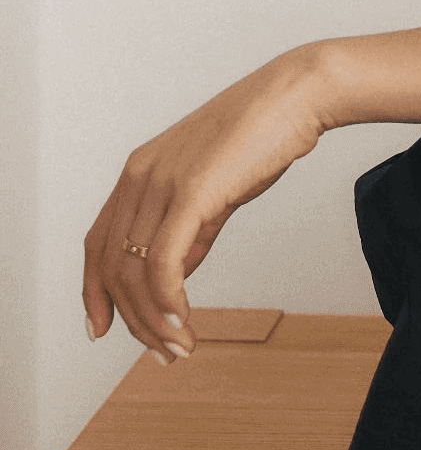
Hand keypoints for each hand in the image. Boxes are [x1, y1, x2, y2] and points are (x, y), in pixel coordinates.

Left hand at [81, 48, 330, 362]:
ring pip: (134, 270)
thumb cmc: (262, 136)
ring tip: (178, 348)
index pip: (98, 243)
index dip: (94, 290)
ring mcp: (162, 182)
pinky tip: (183, 322)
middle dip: (130, 318)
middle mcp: (139, 176)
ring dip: (153, 320)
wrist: (296, 97)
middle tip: (161, 352)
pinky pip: (163, 261)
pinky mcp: (191, 191)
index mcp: (139, 171)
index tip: (102, 328)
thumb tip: (176, 271)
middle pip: (111, 264)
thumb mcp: (214, 187)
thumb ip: (191, 228)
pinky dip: (167, 301)